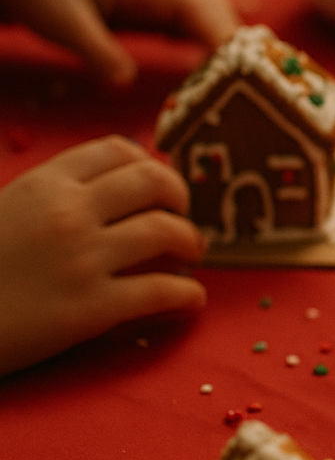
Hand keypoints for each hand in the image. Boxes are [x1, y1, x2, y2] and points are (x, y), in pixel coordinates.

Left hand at [0, 0, 238, 85]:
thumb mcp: (60, 21)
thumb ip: (95, 49)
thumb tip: (126, 80)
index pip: (200, 6)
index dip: (225, 37)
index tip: (241, 72)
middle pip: (217, 10)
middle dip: (238, 45)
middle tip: (254, 86)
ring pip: (211, 15)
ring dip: (232, 44)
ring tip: (252, 79)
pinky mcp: (154, 10)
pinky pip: (196, 21)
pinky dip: (220, 34)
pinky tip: (243, 47)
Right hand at [0, 136, 207, 375]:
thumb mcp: (3, 210)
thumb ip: (49, 197)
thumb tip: (107, 192)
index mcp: (43, 183)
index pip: (117, 150)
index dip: (148, 165)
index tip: (155, 188)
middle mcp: (68, 213)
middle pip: (154, 182)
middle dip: (179, 198)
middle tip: (181, 219)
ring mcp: (82, 259)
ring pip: (168, 233)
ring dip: (191, 243)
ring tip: (189, 257)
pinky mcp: (91, 309)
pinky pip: (164, 292)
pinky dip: (188, 295)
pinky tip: (189, 300)